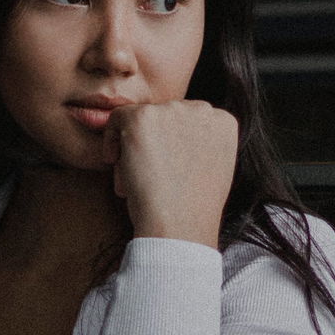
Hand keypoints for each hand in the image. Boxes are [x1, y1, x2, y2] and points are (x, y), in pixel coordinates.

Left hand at [106, 100, 237, 247]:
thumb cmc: (192, 208)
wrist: (178, 224)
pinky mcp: (143, 116)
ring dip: (134, 145)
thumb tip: (173, 134)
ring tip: (139, 177)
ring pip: (141, 119)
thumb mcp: (211, 169)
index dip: (171, 146)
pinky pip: (117, 118)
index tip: (167, 170)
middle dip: (153, 144)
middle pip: (164, 117)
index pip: (187, 122)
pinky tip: (119, 164)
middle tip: (151, 176)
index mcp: (223, 122)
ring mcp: (172, 110)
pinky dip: (111, 140)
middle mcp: (201, 109)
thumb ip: (200, 145)